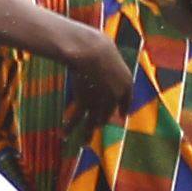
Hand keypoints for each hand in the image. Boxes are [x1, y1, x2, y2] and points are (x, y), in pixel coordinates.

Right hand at [59, 21, 132, 143]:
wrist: (92, 51)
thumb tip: (104, 61)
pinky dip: (71, 126)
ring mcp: (101, 100)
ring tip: (84, 143)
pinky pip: (78, 117)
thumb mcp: (109, 57)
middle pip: (108, 112)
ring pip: (93, 121)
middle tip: (97, 128)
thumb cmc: (97, 47)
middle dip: (101, 121)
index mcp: (126, 83)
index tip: (121, 116)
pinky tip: (65, 133)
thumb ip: (109, 65)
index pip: (126, 101)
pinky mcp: (86, 101)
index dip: (123, 109)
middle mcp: (116, 95)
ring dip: (87, 133)